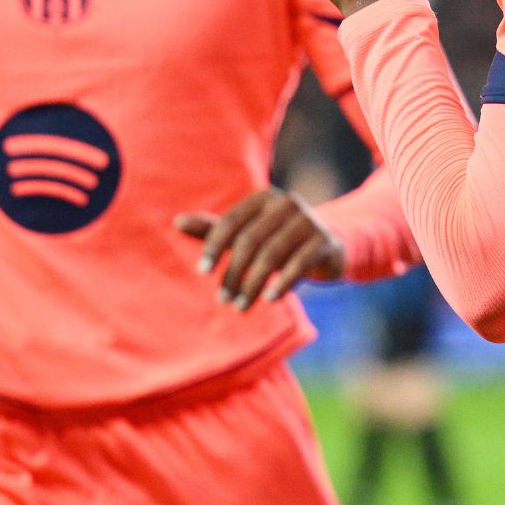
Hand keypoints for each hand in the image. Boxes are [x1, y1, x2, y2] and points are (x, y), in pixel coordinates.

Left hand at [176, 188, 344, 310]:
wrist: (328, 246)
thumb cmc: (277, 239)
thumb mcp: (246, 234)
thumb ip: (214, 229)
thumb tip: (176, 222)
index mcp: (264, 198)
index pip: (231, 221)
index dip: (214, 246)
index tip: (202, 272)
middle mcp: (287, 203)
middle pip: (250, 241)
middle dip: (234, 272)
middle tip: (223, 299)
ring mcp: (308, 221)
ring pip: (272, 254)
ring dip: (253, 284)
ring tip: (240, 306)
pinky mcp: (324, 241)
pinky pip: (299, 264)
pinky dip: (282, 283)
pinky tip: (270, 299)